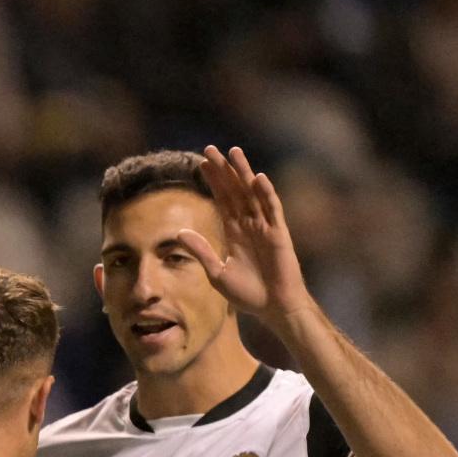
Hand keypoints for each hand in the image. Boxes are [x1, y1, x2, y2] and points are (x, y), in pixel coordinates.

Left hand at [176, 144, 315, 326]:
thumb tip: (178, 232)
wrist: (273, 307)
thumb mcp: (216, 272)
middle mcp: (249, 224)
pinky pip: (272, 209)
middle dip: (223, 170)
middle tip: (210, 149)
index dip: (212, 181)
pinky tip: (257, 178)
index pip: (221, 199)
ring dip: (243, 172)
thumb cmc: (247, 293)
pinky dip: (266, 193)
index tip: (200, 163)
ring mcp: (265, 226)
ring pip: (253, 193)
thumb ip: (200, 250)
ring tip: (232, 152)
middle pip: (234, 190)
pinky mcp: (279, 233)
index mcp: (234, 231)